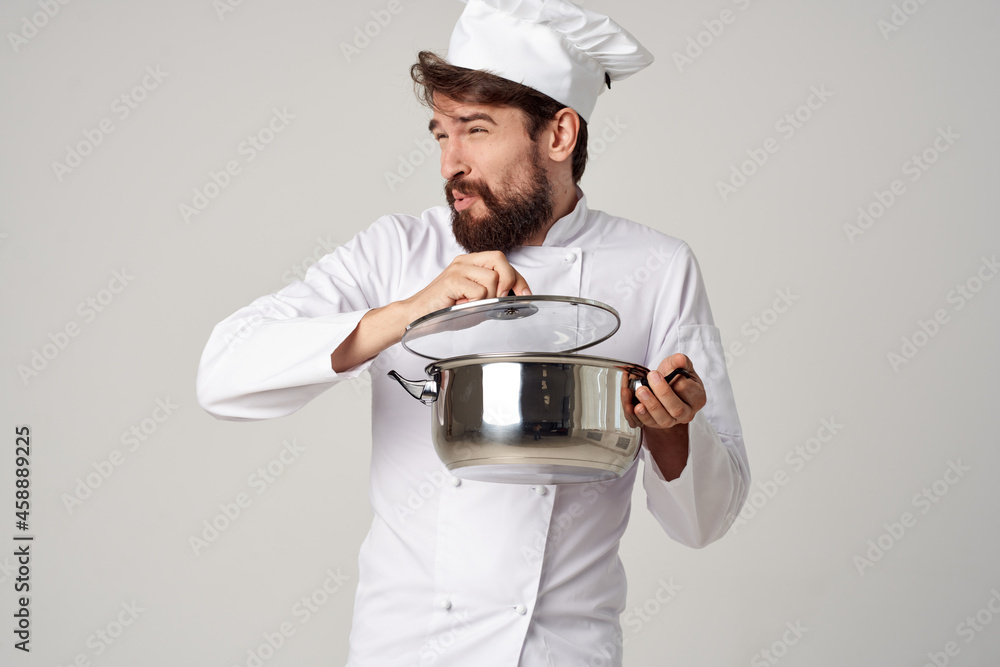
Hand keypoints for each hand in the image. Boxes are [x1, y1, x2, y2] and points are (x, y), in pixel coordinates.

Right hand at [400, 251, 530, 320]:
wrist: (417, 315)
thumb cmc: (445, 309)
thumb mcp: (476, 300)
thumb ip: (494, 294)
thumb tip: (516, 295)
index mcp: (471, 262)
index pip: (503, 261)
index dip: (518, 278)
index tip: (525, 293)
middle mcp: (465, 261)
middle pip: (500, 259)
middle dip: (509, 281)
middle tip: (501, 298)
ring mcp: (458, 268)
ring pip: (492, 279)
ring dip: (488, 298)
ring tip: (472, 304)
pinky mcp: (452, 280)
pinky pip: (480, 292)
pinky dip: (476, 303)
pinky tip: (463, 305)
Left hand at [625, 354, 705, 430]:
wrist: (663, 384)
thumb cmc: (674, 376)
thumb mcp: (677, 365)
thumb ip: (679, 361)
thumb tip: (680, 359)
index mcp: (697, 397)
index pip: (687, 390)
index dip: (674, 380)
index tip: (659, 372)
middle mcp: (687, 412)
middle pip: (677, 409)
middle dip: (662, 394)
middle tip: (650, 378)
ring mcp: (673, 421)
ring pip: (664, 420)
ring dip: (651, 406)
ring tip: (640, 391)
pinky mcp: (658, 424)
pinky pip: (650, 424)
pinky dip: (641, 416)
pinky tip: (635, 406)